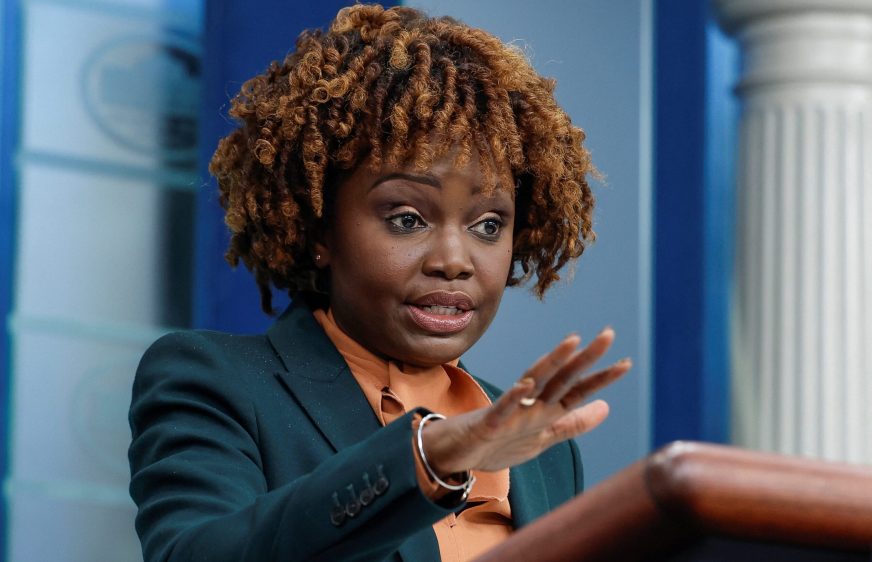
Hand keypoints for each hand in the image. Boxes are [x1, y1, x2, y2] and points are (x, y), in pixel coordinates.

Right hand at [422, 329, 630, 473]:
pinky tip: (526, 384)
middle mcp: (530, 404)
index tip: (626, 363)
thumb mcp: (543, 437)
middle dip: (585, 359)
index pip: (577, 390)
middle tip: (609, 334)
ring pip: (534, 382)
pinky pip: (502, 408)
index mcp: (545, 410)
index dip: (601, 379)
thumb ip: (573, 423)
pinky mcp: (489, 423)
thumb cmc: (498, 443)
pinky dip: (513, 397)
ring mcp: (510, 411)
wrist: (456, 454)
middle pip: (562, 378)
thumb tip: (607, 407)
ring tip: (572, 343)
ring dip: (552, 362)